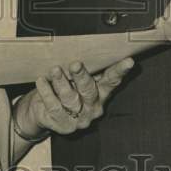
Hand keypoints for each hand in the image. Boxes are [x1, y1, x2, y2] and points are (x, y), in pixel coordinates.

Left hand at [14, 58, 134, 137]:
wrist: (41, 111)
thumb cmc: (62, 88)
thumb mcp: (75, 78)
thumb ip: (85, 68)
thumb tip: (88, 45)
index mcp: (101, 92)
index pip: (112, 80)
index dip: (120, 71)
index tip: (129, 61)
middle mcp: (92, 107)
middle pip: (89, 90)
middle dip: (82, 76)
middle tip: (74, 64)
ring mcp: (79, 118)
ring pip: (70, 99)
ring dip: (61, 83)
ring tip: (54, 70)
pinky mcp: (63, 125)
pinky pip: (54, 107)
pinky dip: (47, 93)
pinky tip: (41, 81)